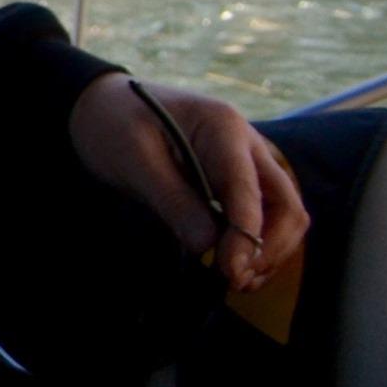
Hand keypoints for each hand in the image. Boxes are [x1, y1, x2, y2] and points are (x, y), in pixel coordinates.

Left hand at [69, 73, 308, 292]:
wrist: (101, 105)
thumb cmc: (114, 124)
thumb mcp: (132, 159)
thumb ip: (171, 199)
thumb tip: (207, 246)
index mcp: (223, 127)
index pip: (248, 189)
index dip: (246, 235)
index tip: (230, 271)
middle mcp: (247, 144)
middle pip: (285, 204)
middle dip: (269, 248)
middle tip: (236, 280)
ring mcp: (247, 162)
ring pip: (283, 214)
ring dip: (268, 252)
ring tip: (237, 280)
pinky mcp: (238, 181)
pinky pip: (265, 217)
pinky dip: (257, 245)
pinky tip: (235, 266)